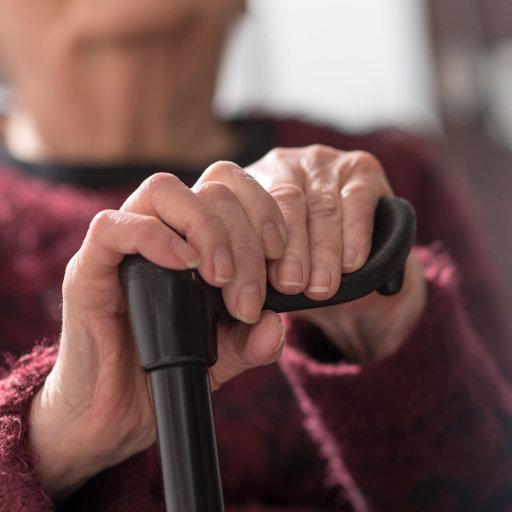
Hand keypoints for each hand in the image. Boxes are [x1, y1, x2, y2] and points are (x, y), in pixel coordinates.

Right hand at [29, 169, 286, 498]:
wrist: (117, 415)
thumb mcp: (224, 355)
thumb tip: (278, 324)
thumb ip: (253, 338)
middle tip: (250, 296)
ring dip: (207, 229)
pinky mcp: (90, 268)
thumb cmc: (169, 370)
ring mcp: (124, 246)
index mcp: (196, 240)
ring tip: (222, 279)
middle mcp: (163, 232)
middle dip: (244, 239)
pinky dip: (156, 238)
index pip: (234, 192)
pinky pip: (114, 227)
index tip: (283, 262)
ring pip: (165, 191)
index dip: (267, 213)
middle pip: (210, 191)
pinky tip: (186, 267)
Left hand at [244, 145, 425, 360]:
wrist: (345, 265)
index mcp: (239, 186)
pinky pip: (356, 200)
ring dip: (321, 248)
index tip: (247, 295)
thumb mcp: (261, 288)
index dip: (238, 247)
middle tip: (291, 287)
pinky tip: (352, 261)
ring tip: (321, 286)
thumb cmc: (290, 275)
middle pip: (278, 201)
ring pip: (318, 204)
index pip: (229, 202)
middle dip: (287, 250)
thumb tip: (261, 328)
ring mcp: (318, 162)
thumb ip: (250, 309)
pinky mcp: (359, 168)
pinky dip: (354, 233)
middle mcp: (275, 164)